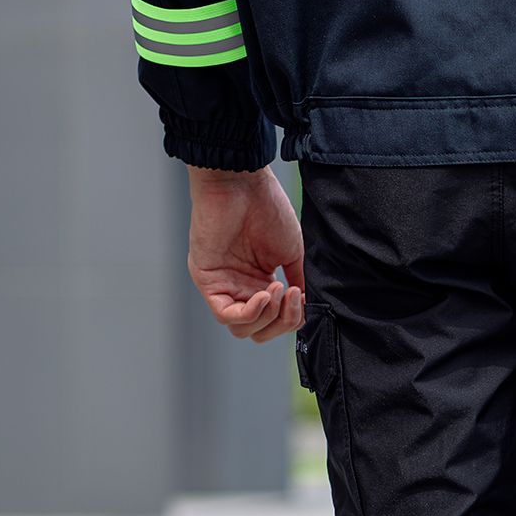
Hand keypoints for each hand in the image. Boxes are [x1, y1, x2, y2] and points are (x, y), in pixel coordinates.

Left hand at [186, 165, 305, 342]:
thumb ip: (297, 281)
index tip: (304, 296)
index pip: (275, 320)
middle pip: (258, 331)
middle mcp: (239, 287)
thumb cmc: (267, 209)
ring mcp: (222, 285)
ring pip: (242, 329)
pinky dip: (250, 312)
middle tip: (293, 296)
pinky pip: (226, 314)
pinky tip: (265, 293)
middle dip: (282, 321)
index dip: (292, 318)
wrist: (242, 184)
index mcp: (259, 282)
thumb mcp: (292, 253)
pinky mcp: (207, 281)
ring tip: (280, 289)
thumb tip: (308, 308)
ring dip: (268, 316)